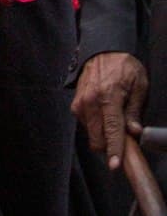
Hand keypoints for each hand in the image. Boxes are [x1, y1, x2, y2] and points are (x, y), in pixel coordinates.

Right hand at [72, 51, 148, 169]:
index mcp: (108, 97)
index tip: (114, 165)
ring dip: (103, 135)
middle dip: (109, 145)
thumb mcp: (139, 85)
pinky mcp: (76, 103)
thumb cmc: (124, 67)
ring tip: (114, 123)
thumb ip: (135, 110)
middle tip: (124, 140)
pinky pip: (85, 124)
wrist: (103, 50)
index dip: (114, 149)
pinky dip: (96, 126)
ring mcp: (80, 102)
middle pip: (97, 138)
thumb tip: (134, 132)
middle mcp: (90, 101)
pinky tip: (104, 116)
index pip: (111, 130)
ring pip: (91, 133)